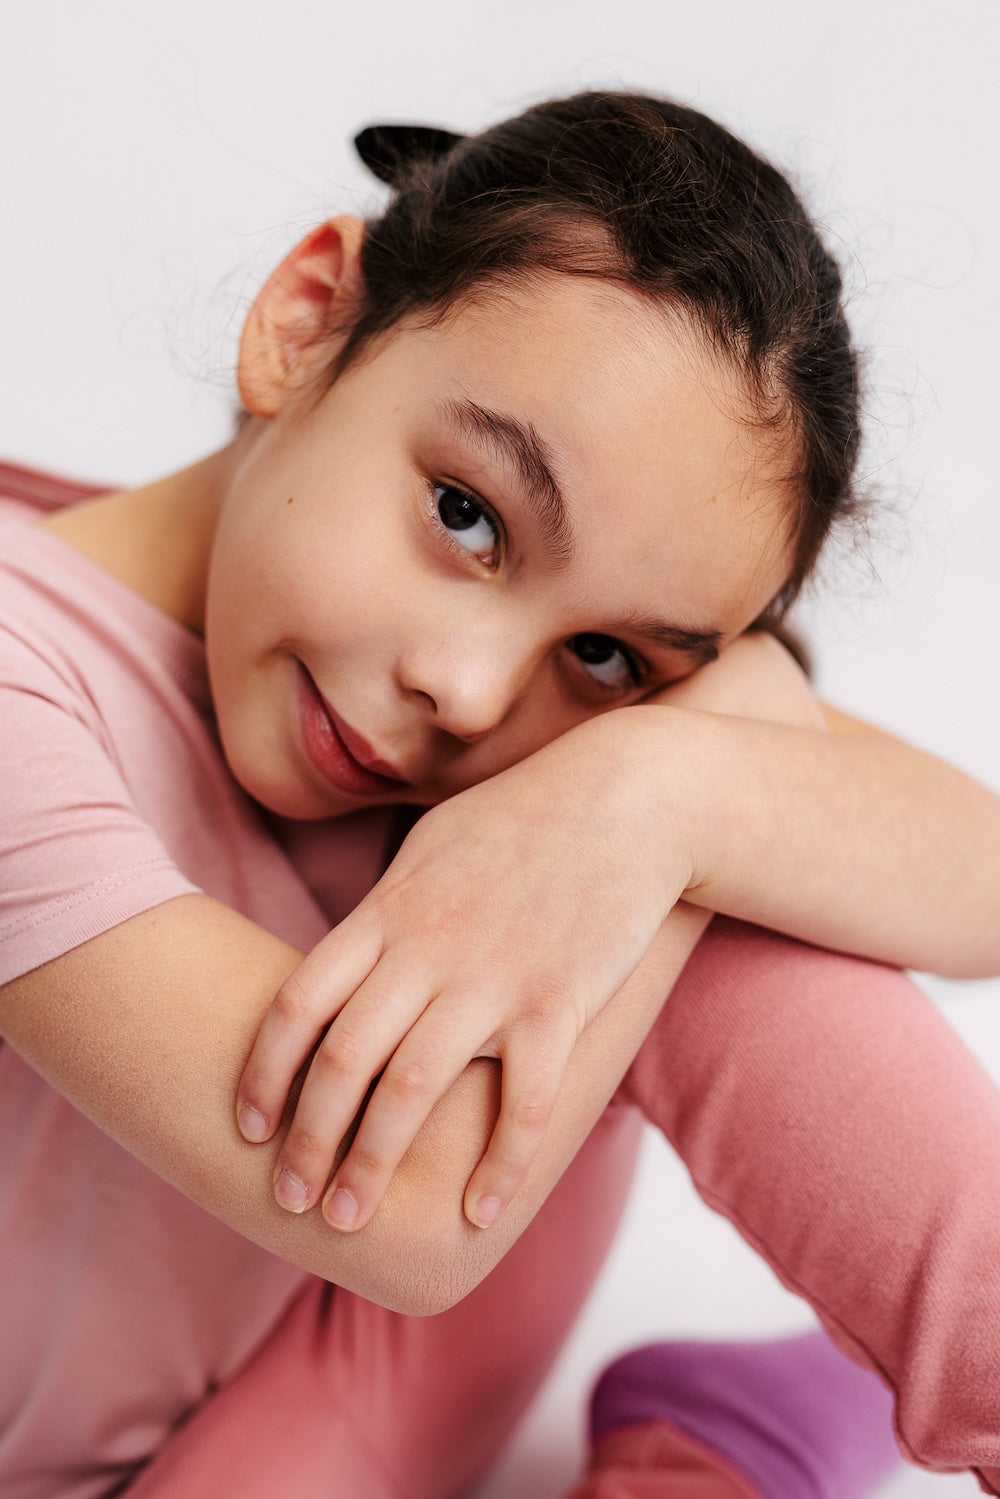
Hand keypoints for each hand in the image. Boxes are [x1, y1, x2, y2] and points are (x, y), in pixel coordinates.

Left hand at [236, 712, 690, 1232]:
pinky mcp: (561, 1003)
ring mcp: (494, 978)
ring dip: (372, 1167)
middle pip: (344, 1062)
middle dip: (307, 1143)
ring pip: (413, 1091)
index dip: (261, 1073)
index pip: (297, 1003)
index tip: (248, 1127)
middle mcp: (428, 949)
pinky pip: (523, 1103)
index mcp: (389, 911)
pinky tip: (480, 1213)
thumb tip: (342, 965)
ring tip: (348, 1221)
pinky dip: (500, 1167)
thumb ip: (383, 913)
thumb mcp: (429, 847)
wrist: (626, 797)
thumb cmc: (520, 818)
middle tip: (293, 1199)